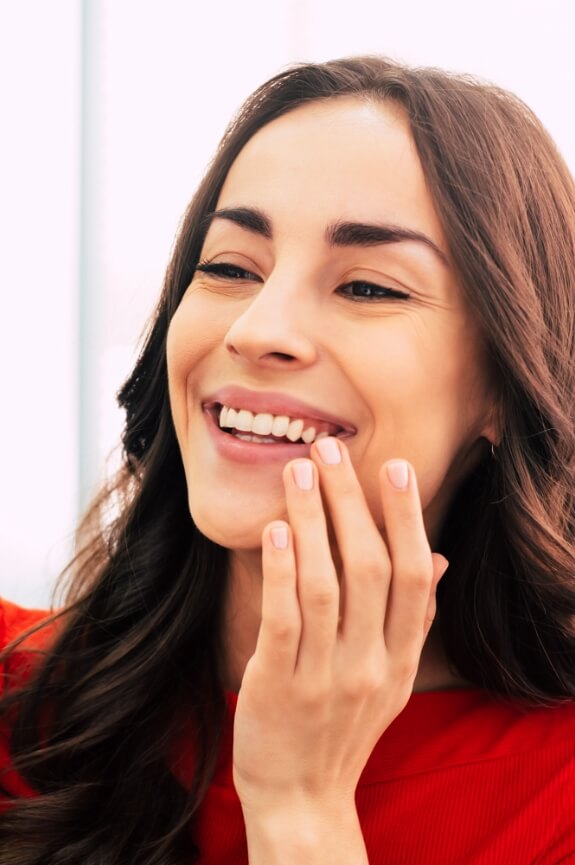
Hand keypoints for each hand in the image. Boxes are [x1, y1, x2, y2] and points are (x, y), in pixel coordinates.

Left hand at [233, 438, 446, 849]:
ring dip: (314, 522)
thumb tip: (437, 559)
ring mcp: (325, 677)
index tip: (393, 468)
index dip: (406, 519)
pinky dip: (281, 571)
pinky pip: (284, 620)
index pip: (413, 577)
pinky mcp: (279, 686)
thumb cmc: (343, 725)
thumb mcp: (391, 679)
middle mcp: (370, 664)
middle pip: (370, 569)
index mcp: (400, 658)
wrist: (302, 797)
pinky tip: (276, 529)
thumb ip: (412, 620)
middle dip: (351, 503)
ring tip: (298, 472)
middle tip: (330, 449)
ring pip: (326, 585)